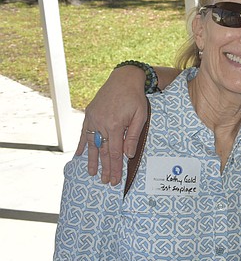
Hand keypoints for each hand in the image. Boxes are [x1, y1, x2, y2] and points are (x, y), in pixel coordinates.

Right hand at [76, 66, 148, 184]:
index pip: (115, 152)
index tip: (115, 179)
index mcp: (115, 125)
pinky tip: (80, 155)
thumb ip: (133, 135)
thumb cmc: (135, 98)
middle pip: (103, 151)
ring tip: (92, 173)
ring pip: (92, 145)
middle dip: (105, 168)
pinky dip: (83, 145)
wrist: (124, 79)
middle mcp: (101, 124)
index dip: (115, 167)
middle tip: (106, 181)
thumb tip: (129, 154)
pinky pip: (84, 133)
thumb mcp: (140, 116)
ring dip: (92, 160)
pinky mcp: (89, 115)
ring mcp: (93, 119)